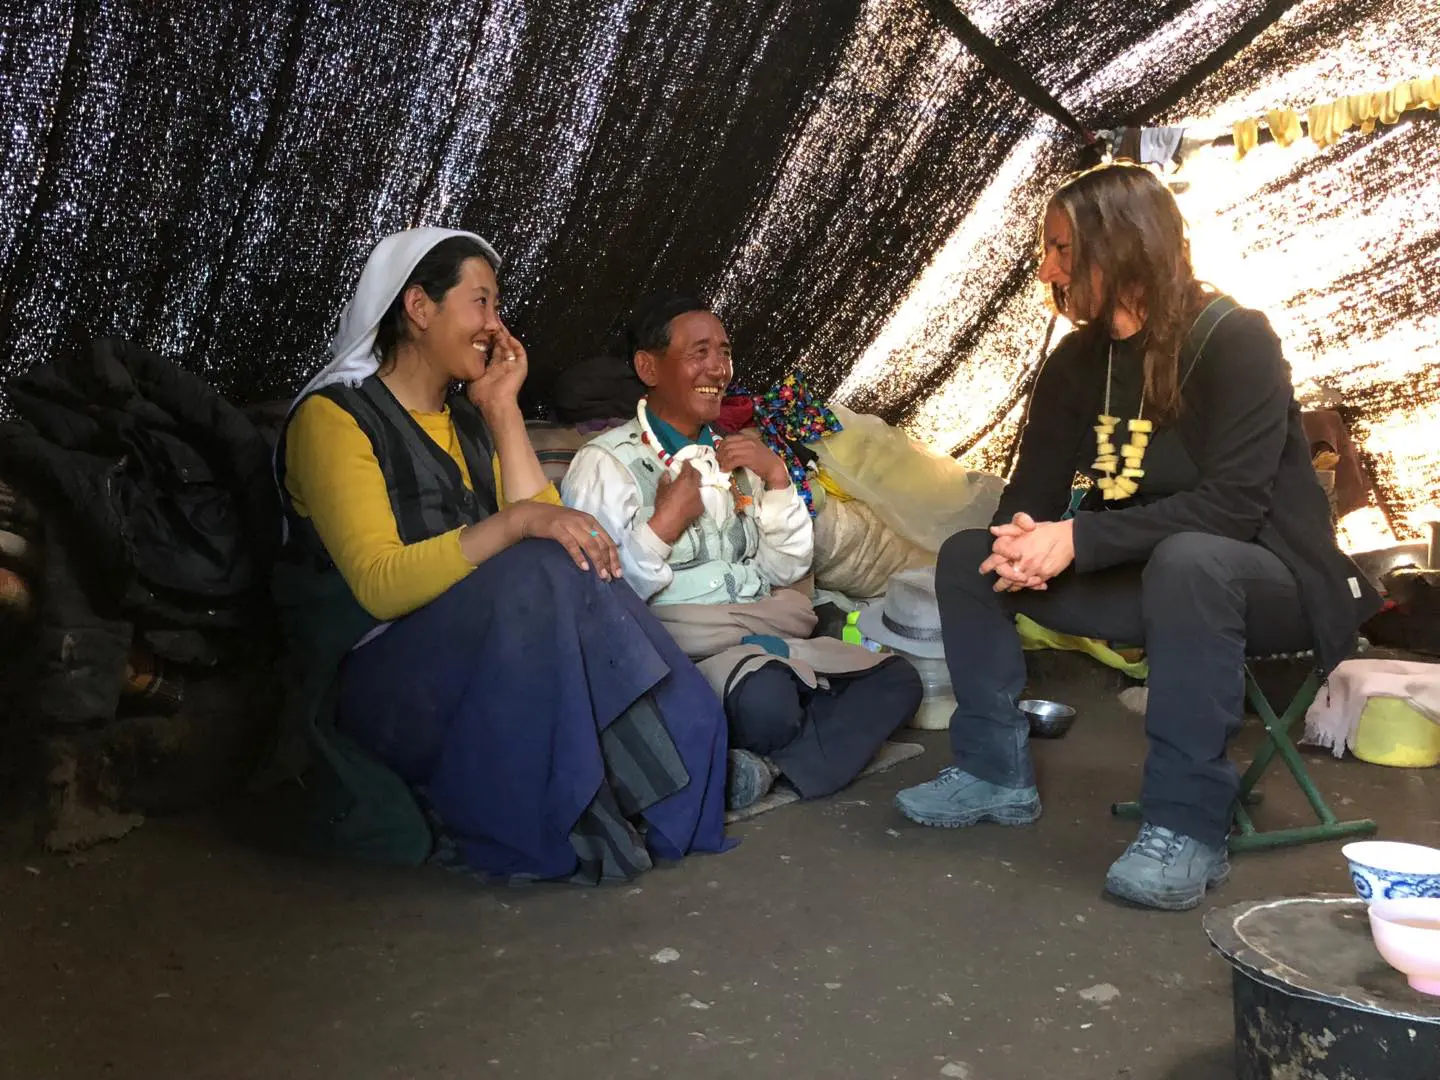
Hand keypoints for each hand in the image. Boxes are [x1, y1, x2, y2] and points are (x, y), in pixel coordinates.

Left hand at [466, 318, 527, 413]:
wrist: (494, 404)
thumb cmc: (482, 395)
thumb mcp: (472, 377)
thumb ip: (472, 366)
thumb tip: (463, 356)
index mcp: (493, 368)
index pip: (492, 348)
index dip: (488, 338)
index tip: (482, 328)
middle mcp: (503, 365)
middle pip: (501, 345)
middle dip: (497, 333)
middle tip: (492, 320)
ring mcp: (513, 366)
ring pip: (510, 346)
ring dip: (505, 336)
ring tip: (499, 325)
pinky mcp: (521, 367)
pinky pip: (520, 353)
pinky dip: (515, 344)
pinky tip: (508, 337)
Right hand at [506, 503, 621, 580]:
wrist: (533, 514)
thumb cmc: (556, 523)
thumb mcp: (577, 527)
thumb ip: (589, 537)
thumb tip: (603, 558)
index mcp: (591, 522)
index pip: (608, 541)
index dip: (614, 558)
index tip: (618, 573)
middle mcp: (584, 522)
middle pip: (602, 544)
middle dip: (608, 562)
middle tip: (609, 578)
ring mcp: (571, 524)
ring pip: (590, 544)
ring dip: (597, 561)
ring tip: (601, 575)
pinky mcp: (558, 529)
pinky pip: (571, 544)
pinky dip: (579, 556)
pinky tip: (584, 567)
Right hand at [649, 461, 704, 544]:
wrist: (668, 523)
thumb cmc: (663, 506)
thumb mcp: (661, 490)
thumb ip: (664, 479)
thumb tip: (666, 473)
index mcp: (685, 480)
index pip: (689, 468)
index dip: (687, 464)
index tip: (685, 462)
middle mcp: (695, 487)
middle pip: (698, 475)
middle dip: (693, 472)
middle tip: (688, 472)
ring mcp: (699, 498)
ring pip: (699, 488)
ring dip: (694, 486)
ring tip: (687, 488)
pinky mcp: (701, 508)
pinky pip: (699, 499)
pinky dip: (694, 497)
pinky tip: (688, 501)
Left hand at [715, 430, 788, 489]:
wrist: (775, 469)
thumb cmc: (764, 462)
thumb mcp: (752, 450)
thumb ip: (741, 448)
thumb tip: (726, 453)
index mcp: (748, 437)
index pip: (728, 438)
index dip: (721, 447)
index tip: (719, 455)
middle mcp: (748, 440)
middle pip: (727, 445)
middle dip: (720, 454)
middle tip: (718, 462)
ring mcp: (749, 448)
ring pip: (729, 452)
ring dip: (723, 461)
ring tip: (722, 467)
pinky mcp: (750, 457)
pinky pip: (733, 460)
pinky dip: (727, 466)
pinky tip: (726, 470)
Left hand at [980, 513, 1044, 591]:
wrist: (1069, 538)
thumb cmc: (1047, 531)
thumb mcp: (1026, 525)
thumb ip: (1009, 528)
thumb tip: (994, 531)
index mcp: (1016, 547)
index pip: (995, 559)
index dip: (988, 565)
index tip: (983, 570)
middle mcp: (1022, 561)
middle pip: (1004, 576)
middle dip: (999, 582)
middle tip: (996, 586)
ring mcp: (1033, 570)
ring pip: (1017, 583)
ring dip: (1010, 587)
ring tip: (1006, 589)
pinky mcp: (1043, 576)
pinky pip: (1031, 585)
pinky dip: (1026, 587)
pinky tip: (1022, 586)